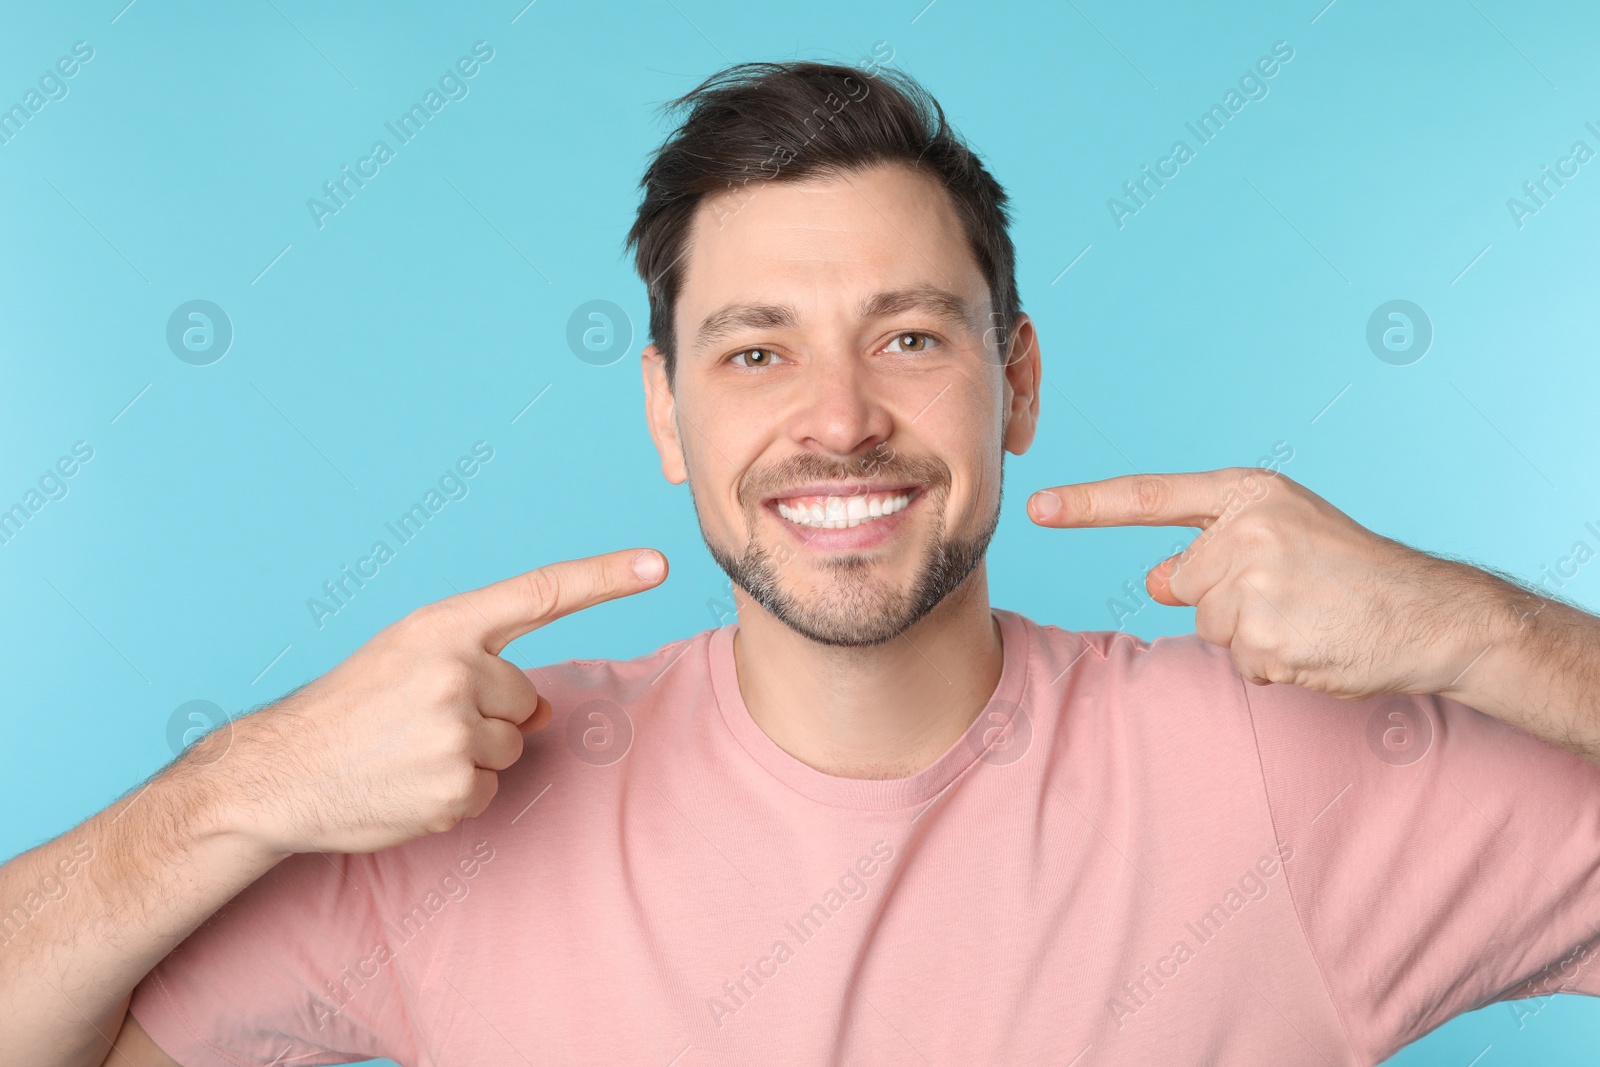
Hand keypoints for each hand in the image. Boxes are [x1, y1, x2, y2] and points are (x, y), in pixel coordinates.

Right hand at [206, 548, 667, 854]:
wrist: (276, 774)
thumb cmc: (346, 709)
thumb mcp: (404, 657)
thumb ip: (478, 661)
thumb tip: (544, 706)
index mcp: (441, 626)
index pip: (539, 593)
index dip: (604, 576)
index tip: (657, 563)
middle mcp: (455, 671)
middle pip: (528, 697)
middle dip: (489, 715)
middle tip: (418, 724)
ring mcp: (457, 732)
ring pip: (513, 745)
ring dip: (473, 756)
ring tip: (407, 754)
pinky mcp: (457, 788)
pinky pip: (491, 790)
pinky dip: (460, 795)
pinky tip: (409, 785)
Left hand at [1027, 469, 1485, 699]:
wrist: (1432, 613)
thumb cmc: (1356, 572)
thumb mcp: (1286, 531)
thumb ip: (1215, 546)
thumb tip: (1155, 579)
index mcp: (1250, 494)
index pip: (1151, 498)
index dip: (1090, 505)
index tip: (1038, 507)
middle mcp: (1245, 532)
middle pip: (1180, 585)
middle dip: (1222, 601)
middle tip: (1294, 595)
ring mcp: (1252, 585)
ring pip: (1210, 628)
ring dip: (1251, 637)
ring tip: (1310, 619)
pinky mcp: (1263, 637)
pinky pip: (1239, 663)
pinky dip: (1272, 664)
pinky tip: (1315, 645)